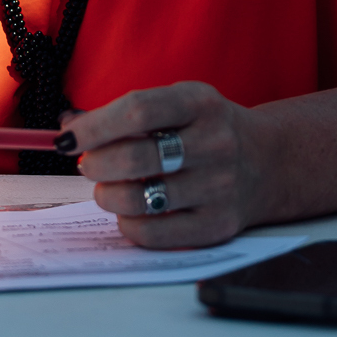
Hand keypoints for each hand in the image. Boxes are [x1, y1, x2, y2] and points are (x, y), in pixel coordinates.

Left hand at [60, 82, 267, 249]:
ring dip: (107, 194)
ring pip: (139, 199)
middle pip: (134, 158)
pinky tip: (129, 210)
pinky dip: (128, 223)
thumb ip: (126, 112)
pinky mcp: (217, 225)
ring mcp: (219, 187)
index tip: (67, 138)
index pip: (137, 112)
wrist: (268, 161)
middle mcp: (215, 143)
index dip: (94, 127)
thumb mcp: (178, 103)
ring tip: (107, 186)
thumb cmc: (205, 129)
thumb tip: (68, 125)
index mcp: (201, 103)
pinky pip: (153, 234)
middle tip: (87, 163)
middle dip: (95, 163)